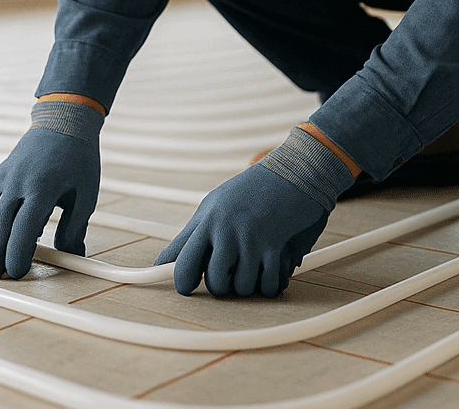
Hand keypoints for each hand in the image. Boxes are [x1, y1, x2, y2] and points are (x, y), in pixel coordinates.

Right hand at [0, 103, 100, 279]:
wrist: (62, 122)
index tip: (19, 273)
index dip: (17, 255)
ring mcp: (3, 179)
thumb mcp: (87, 193)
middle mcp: (17, 183)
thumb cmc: (79, 160)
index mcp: (43, 187)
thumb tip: (73, 257)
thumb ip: (76, 228)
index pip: (23, 229)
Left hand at [156, 163, 329, 296]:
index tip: (187, 288)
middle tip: (230, 274)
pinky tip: (270, 269)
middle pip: (214, 282)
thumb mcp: (215, 205)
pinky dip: (270, 284)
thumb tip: (164, 263)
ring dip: (249, 284)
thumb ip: (192, 234)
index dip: (181, 282)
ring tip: (253, 266)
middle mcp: (225, 230)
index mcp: (207, 220)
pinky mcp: (275, 245)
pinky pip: (268, 284)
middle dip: (222, 286)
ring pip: (242, 287)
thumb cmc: (251, 190)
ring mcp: (250, 238)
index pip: (180, 261)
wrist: (294, 170)